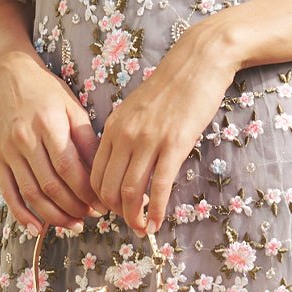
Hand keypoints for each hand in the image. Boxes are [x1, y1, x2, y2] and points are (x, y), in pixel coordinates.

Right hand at [0, 49, 103, 235]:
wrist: (7, 73)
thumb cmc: (46, 90)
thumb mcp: (72, 106)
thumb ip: (87, 139)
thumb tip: (101, 174)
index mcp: (49, 124)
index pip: (70, 169)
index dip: (88, 192)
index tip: (103, 204)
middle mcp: (25, 139)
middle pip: (51, 185)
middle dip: (75, 207)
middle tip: (92, 217)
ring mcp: (8, 150)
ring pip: (32, 193)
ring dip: (54, 215)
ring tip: (73, 225)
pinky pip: (9, 192)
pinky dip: (22, 214)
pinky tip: (38, 229)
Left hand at [89, 20, 241, 234]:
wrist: (198, 62)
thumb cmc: (172, 86)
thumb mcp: (137, 109)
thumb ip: (126, 134)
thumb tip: (125, 165)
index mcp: (113, 126)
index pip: (94, 173)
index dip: (99, 199)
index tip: (111, 210)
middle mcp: (124, 135)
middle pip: (106, 187)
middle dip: (114, 213)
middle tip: (127, 222)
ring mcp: (148, 140)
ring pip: (130, 191)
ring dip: (133, 217)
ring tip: (141, 228)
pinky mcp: (174, 144)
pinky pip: (158, 186)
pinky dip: (154, 210)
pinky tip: (156, 223)